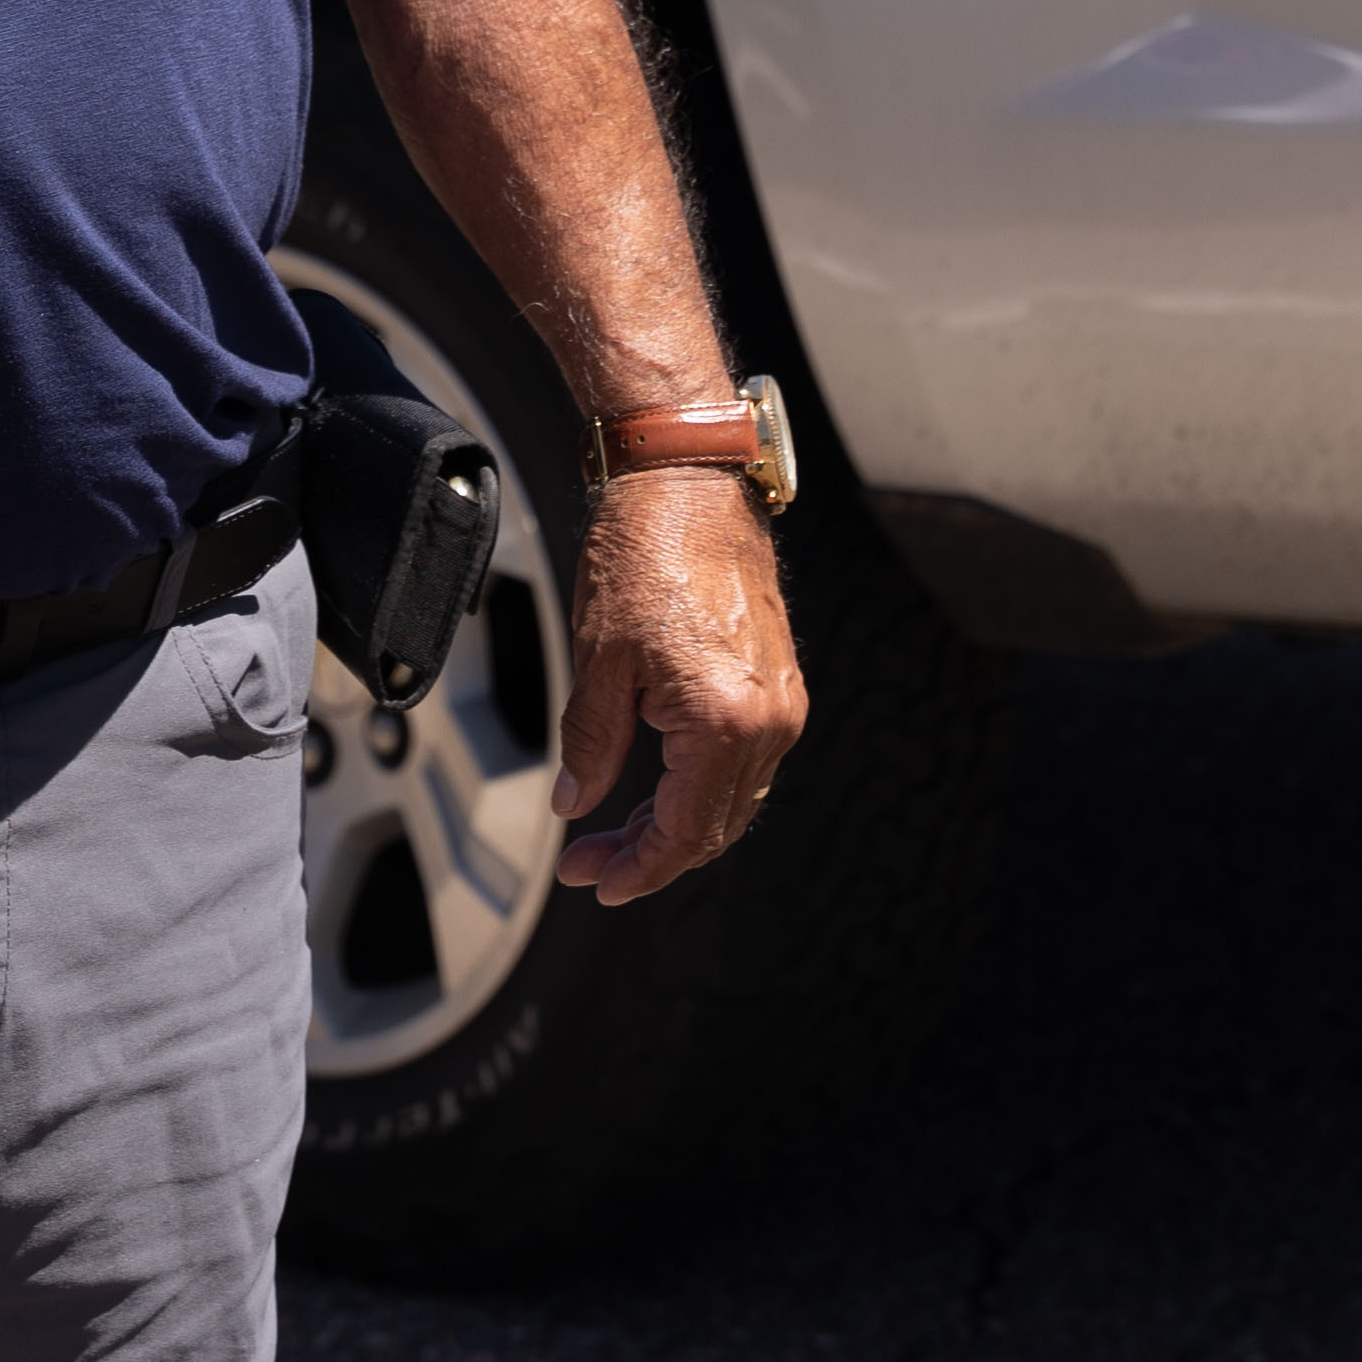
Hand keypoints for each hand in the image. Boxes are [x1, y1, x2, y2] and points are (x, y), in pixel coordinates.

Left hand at [549, 466, 804, 901]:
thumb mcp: (599, 662)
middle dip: (651, 854)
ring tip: (614, 829)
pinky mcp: (782, 681)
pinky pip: (748, 761)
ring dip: (678, 824)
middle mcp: (769, 720)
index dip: (640, 869)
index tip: (595, 882)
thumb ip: (590, 747)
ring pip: (735, 798)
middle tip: (588, 862)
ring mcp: (783, 701)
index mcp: (724, 721)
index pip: (686, 832)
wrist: (690, 479)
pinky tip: (658, 785)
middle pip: (716, 827)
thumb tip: (578, 807)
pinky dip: (704, 787)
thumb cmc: (642, 555)